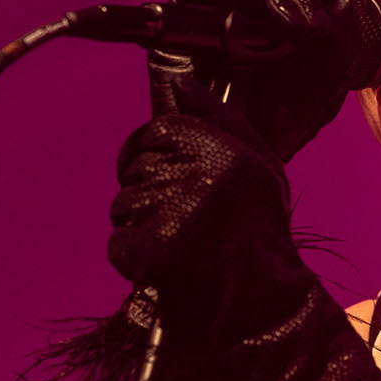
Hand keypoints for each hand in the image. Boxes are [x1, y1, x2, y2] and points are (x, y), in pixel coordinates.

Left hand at [107, 112, 297, 334]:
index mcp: (211, 144)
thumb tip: (184, 83)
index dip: (161, 153)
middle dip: (153, 190)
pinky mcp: (143, 247)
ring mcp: (161, 210)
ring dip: (144, 224)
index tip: (176, 176)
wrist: (261, 296)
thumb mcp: (258, 161)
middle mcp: (185, 172)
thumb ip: (220, 116)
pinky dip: (137, 255)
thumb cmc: (261, 227)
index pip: (156, 130)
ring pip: (124, 204)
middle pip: (136, 167)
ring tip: (182, 242)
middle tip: (187, 216)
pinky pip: (119, 241)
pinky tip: (169, 262)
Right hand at [147, 0, 352, 161]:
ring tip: (305, 28)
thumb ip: (337, 46)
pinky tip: (274, 19)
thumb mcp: (323, 85)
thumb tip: (341, 1)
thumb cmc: (278, 129)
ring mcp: (204, 25)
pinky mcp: (174, 30)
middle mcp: (235, 23)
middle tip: (320, 26)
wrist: (240, 159)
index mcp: (266, 29)